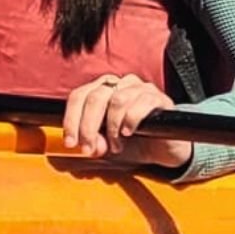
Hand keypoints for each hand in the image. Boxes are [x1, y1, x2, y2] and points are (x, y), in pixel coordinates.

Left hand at [61, 72, 193, 170]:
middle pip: (95, 97)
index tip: (71, 142)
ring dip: (113, 127)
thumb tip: (91, 144)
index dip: (71, 120)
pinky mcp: (159, 98)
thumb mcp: (106, 145)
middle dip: (89, 127)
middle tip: (90, 148)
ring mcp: (140, 89)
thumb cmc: (133, 142)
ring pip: (117, 100)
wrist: (163, 148)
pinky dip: (130, 121)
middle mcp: (120, 84)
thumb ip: (94, 142)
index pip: (79, 96)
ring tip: (117, 144)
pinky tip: (130, 132)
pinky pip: (141, 104)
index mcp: (103, 90)